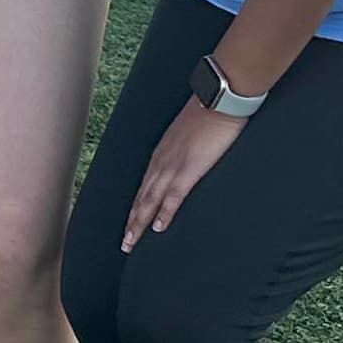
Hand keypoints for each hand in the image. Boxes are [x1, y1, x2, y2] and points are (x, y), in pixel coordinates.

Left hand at [121, 97, 244, 249]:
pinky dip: (164, 213)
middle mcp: (161, 161)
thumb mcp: (188, 133)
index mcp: (161, 153)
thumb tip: (186, 159)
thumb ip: (182, 148)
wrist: (217, 99)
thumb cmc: (207, 114)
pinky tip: (159, 228)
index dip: (135, 207)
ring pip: (150, 200)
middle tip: (124, 244)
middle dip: (132, 221)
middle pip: (141, 197)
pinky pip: (173, 196)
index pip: (144, 186)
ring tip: (132, 243)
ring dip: (140, 223)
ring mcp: (173, 166)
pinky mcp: (190, 169)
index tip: (129, 224)